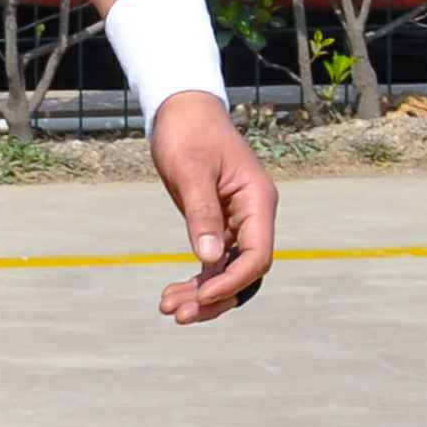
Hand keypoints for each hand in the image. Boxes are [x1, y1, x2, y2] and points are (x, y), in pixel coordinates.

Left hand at [149, 92, 277, 323]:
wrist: (182, 111)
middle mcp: (253, 216)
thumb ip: (201, 214)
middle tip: (178, 314)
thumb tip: (207, 258)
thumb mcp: (190, 171)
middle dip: (215, 295)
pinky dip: (197, 279)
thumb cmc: (188, 133)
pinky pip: (214, 261)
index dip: (233, 281)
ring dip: (202, 293)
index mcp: (257, 202)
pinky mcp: (219, 224)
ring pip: (228, 271)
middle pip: (245, 270)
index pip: (257, 255)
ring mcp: (238, 222)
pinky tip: (172, 293)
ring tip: (168, 309)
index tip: (201, 296)